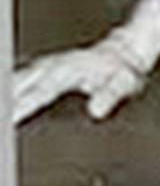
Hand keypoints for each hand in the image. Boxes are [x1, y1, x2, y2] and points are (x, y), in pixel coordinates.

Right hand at [13, 34, 147, 124]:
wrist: (121, 53)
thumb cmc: (120, 72)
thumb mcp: (122, 83)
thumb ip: (109, 96)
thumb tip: (96, 110)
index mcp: (65, 72)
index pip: (35, 93)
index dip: (18, 108)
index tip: (7, 119)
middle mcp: (47, 68)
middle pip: (14, 87)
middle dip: (5, 104)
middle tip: (0, 131)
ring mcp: (39, 68)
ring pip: (11, 83)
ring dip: (5, 99)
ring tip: (0, 123)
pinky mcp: (36, 72)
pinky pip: (13, 82)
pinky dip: (8, 94)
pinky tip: (6, 105)